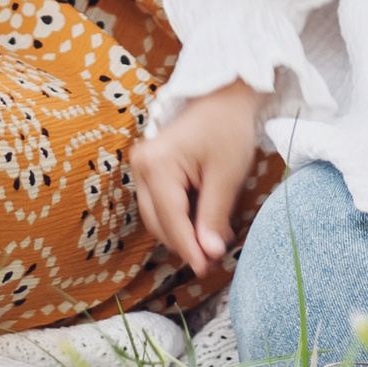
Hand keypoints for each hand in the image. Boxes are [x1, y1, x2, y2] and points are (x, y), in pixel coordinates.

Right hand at [128, 85, 267, 275]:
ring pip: (156, 217)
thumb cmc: (227, 129)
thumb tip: (208, 254)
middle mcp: (141, 167)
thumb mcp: (226, 175)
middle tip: (214, 259)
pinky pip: (159, 205)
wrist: (222, 97)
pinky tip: (203, 223)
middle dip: (185, 243)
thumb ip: (214, 216)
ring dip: (182, 233)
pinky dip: (179, 218)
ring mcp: (141, 168)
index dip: (189, 249)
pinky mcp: (149, 170)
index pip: (171, 220)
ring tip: (213, 240)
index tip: (206, 269)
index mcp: (157, 165)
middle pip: (158, 223)